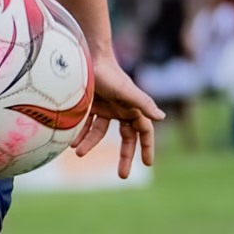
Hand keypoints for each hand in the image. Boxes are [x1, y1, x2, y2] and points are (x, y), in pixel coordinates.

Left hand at [72, 56, 162, 178]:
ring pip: (100, 133)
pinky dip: (80, 133)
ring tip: (78, 153)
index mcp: (133, 108)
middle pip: (126, 138)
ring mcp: (105, 109)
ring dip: (90, 143)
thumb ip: (143, 103)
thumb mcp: (126, 91)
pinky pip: (86, 124)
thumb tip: (162, 118)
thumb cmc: (109, 73)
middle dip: (125, 156)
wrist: (87, 58)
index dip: (147, 147)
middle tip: (123, 175)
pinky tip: (71, 142)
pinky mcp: (89, 105)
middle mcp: (121, 110)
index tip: (148, 163)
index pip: (144, 132)